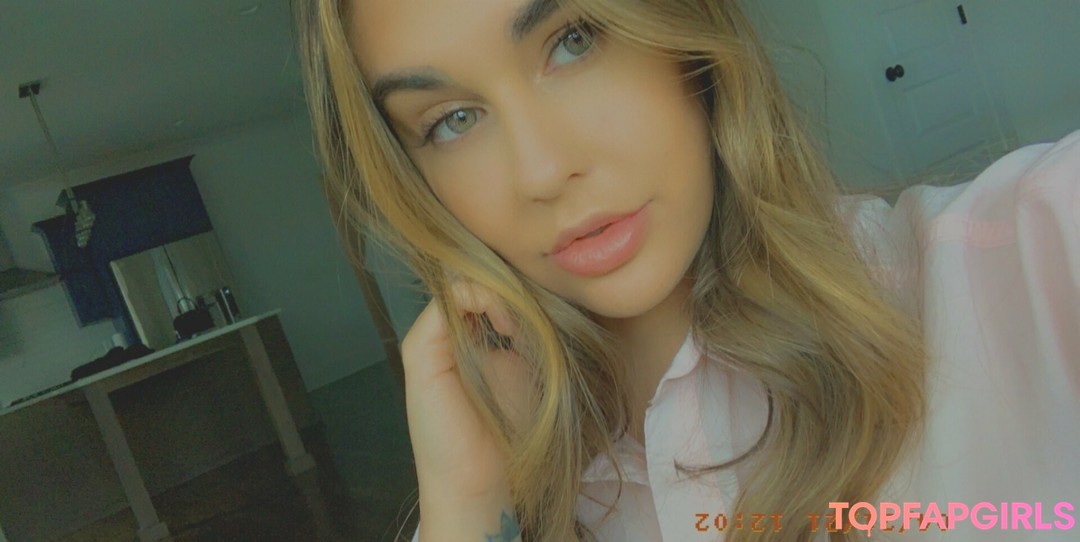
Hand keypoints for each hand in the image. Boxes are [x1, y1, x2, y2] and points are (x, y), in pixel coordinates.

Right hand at [402, 278, 531, 502]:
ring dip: (503, 291)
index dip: (520, 287)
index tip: (549, 307)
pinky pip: (450, 299)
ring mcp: (428, 339)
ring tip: (526, 321)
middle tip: (542, 305)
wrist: (479, 481)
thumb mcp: (526, 369)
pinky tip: (510, 325)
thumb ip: (526, 333)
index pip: (488, 287)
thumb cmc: (507, 432)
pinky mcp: (420, 349)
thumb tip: (540, 298)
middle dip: (514, 285)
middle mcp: (443, 333)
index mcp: (466, 336)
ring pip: (465, 284)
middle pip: (476, 281)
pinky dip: (485, 299)